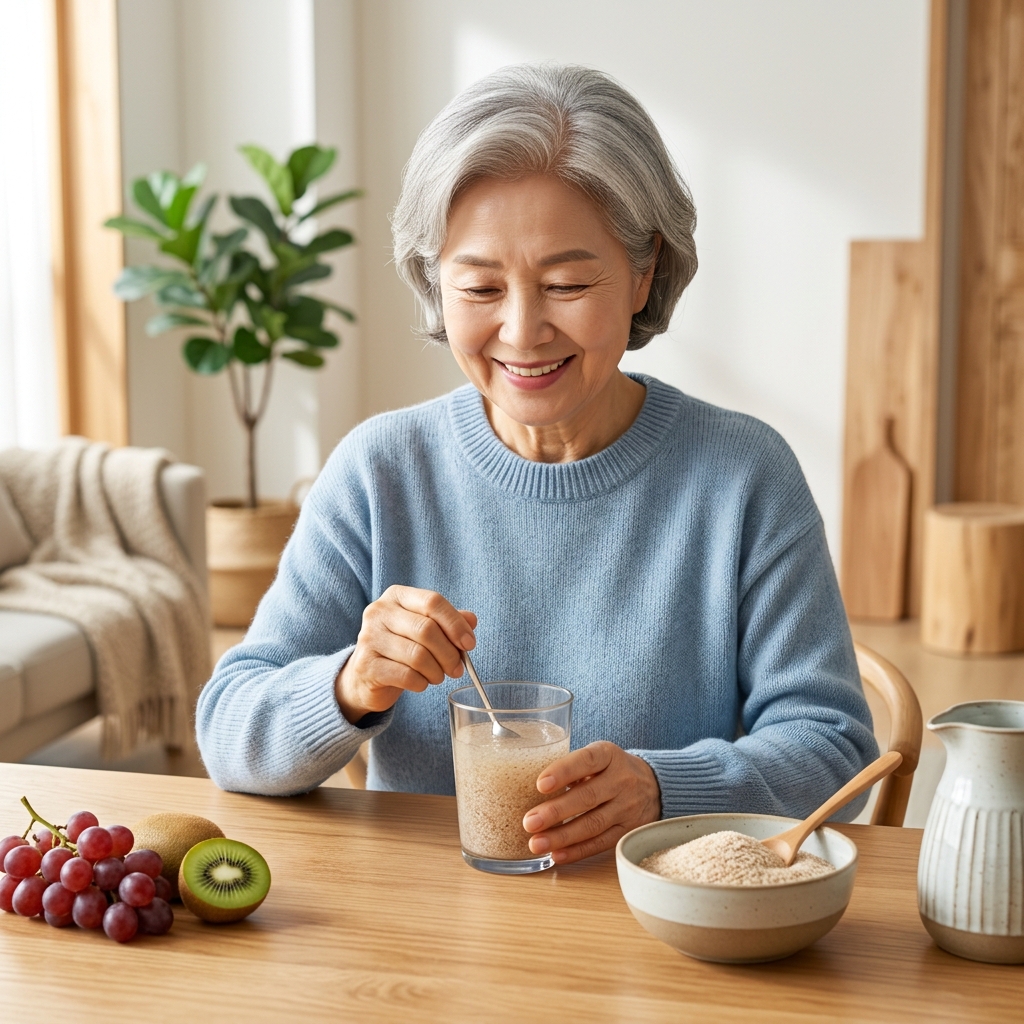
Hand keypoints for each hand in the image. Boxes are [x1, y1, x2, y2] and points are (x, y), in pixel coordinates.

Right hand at [336, 585, 476, 723]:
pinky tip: (421, 683)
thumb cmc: (401, 648)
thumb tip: (471, 620)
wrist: (366, 675)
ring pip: (417, 655)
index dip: (455, 624)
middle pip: (427, 629)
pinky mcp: (366, 665)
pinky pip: (406, 675)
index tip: (469, 644)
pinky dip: (421, 683)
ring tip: (438, 676)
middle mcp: (379, 612)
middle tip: (457, 668)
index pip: (433, 602)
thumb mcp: (425, 629)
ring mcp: (369, 638)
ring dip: (436, 671)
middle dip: (449, 653)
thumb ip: (448, 622)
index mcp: (396, 596)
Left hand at [522, 741, 660, 864]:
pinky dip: (577, 851)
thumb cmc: (611, 769)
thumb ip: (573, 768)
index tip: (540, 784)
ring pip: (593, 824)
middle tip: (529, 822)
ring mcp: (628, 807)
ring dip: (562, 836)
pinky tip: (556, 855)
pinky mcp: (628, 831)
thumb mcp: (598, 757)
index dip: (563, 772)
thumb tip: (530, 787)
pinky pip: (600, 843)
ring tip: (536, 843)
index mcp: (609, 755)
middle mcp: (622, 780)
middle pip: (587, 797)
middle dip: (555, 812)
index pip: (586, 760)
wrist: (655, 785)